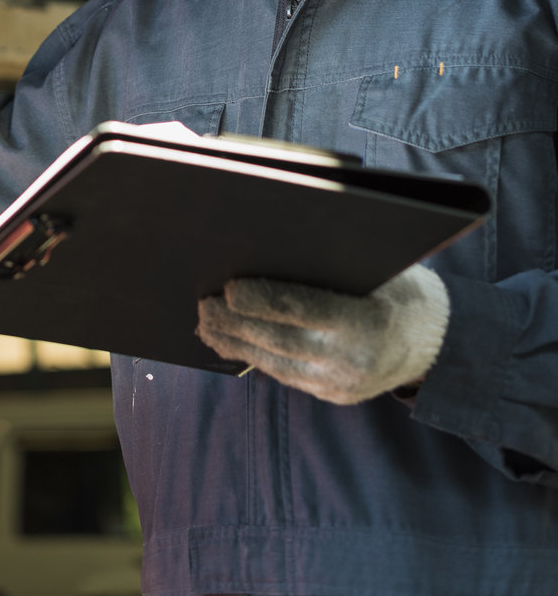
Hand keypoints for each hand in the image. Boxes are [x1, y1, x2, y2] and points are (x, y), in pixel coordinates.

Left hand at [195, 263, 449, 404]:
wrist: (436, 342)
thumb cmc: (401, 286)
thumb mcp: (380, 265)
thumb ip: (333, 259)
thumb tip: (269, 242)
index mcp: (368, 320)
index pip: (305, 309)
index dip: (263, 300)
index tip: (228, 288)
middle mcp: (354, 359)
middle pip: (282, 342)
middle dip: (236, 325)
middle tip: (202, 305)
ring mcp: (344, 385)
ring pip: (278, 365)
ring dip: (237, 344)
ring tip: (206, 324)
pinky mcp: (335, 396)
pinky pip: (288, 377)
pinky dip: (256, 358)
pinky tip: (232, 342)